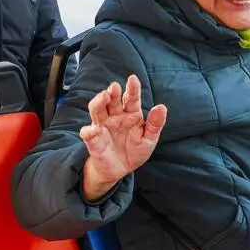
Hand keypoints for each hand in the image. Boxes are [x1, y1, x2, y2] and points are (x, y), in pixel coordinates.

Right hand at [80, 75, 166, 201]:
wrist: (120, 170)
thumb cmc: (134, 151)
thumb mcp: (149, 139)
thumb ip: (155, 124)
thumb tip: (162, 107)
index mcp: (130, 115)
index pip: (130, 99)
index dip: (132, 89)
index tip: (133, 79)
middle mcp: (114, 117)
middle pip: (111, 100)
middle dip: (112, 92)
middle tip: (114, 87)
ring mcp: (103, 127)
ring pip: (96, 110)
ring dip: (99, 102)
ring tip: (104, 97)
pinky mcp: (93, 140)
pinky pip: (88, 133)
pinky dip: (89, 131)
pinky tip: (94, 130)